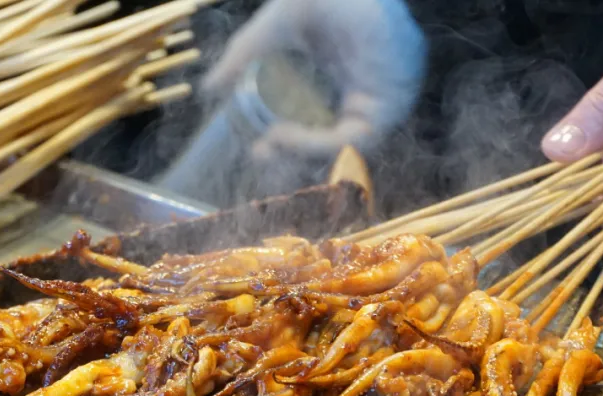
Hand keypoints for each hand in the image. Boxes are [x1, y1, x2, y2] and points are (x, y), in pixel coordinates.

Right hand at [203, 0, 426, 162]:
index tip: (257, 150)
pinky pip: (354, 140)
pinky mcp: (392, 104)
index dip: (288, 145)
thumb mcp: (275, 29)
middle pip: (331, 145)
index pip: (319, 127)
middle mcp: (363, 96)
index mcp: (342, 81)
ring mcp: (380, 102)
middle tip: (260, 157)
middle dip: (293, 159)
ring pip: (341, 150)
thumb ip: (243, 57)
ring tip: (269, 144)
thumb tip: (210, 88)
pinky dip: (316, 145)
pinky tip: (283, 135)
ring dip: (300, 155)